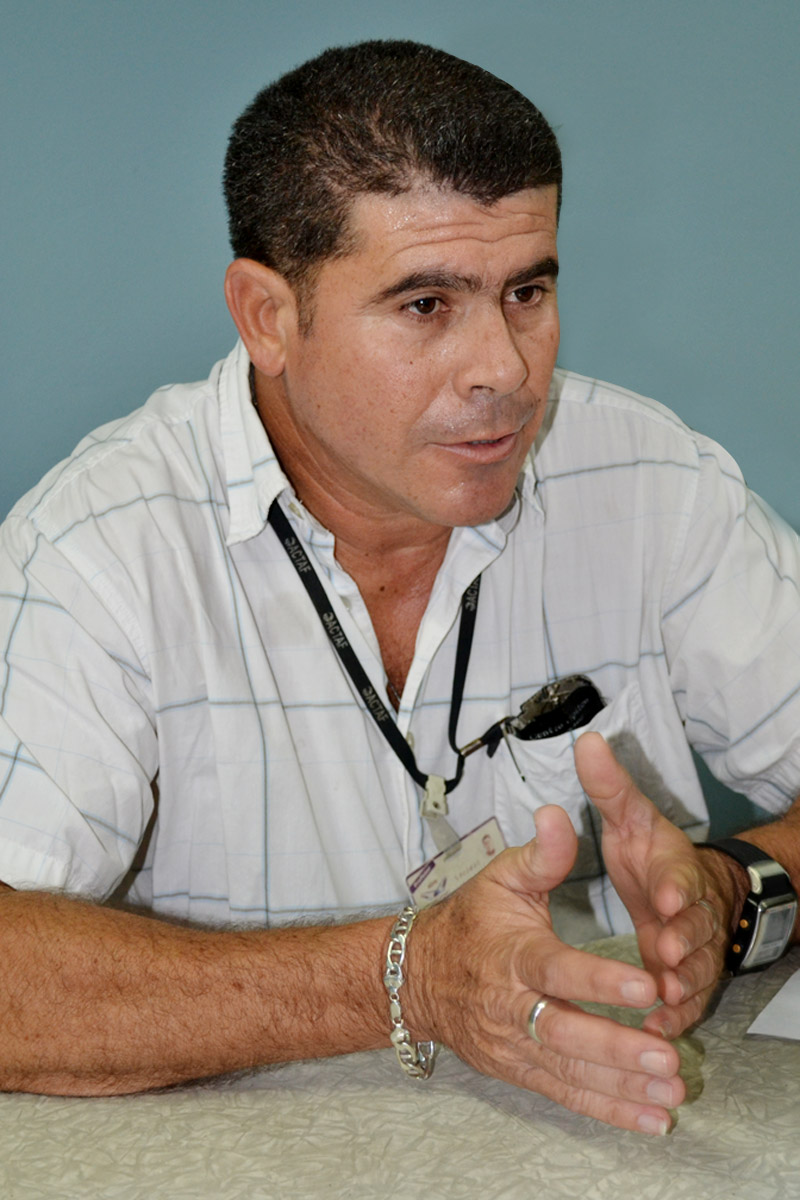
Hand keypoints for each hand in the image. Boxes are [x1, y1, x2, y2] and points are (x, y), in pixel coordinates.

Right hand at [410, 802, 683, 1134]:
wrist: (415, 977)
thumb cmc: (469, 921)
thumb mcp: (499, 878)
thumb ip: (541, 854)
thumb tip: (559, 815)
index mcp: (511, 954)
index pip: (556, 969)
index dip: (599, 981)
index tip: (645, 986)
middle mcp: (510, 1006)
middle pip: (563, 1033)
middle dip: (616, 1049)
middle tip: (667, 1058)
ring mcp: (512, 1045)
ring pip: (569, 1071)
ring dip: (622, 1086)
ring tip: (671, 1095)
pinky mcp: (518, 1071)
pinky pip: (565, 1094)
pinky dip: (608, 1110)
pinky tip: (651, 1120)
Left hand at [574, 731, 734, 1038]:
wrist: (682, 891)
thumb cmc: (652, 854)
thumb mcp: (630, 816)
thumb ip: (609, 786)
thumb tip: (587, 741)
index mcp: (675, 869)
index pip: (680, 875)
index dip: (675, 886)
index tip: (665, 895)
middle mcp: (690, 911)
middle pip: (695, 927)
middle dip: (684, 940)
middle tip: (668, 954)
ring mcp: (693, 949)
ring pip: (696, 968)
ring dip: (683, 983)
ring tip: (665, 997)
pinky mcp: (686, 981)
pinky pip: (687, 1001)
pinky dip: (675, 1016)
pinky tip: (658, 1029)